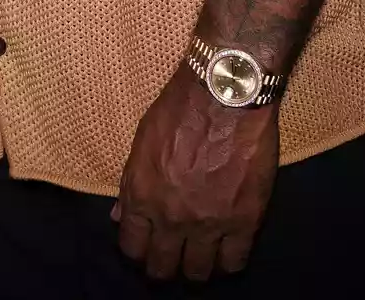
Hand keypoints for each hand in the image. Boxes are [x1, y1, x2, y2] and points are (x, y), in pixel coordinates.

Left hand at [113, 66, 278, 281]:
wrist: (225, 93)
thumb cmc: (179, 108)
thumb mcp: (142, 141)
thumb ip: (131, 183)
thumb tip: (120, 217)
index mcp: (142, 194)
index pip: (132, 246)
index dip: (138, 251)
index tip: (146, 246)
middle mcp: (171, 216)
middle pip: (163, 267)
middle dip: (164, 266)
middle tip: (172, 255)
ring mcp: (208, 223)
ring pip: (199, 272)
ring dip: (196, 267)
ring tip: (199, 255)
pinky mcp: (244, 220)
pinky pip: (234, 262)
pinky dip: (228, 262)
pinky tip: (226, 250)